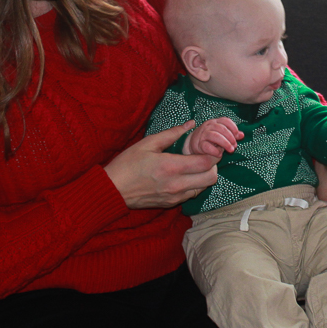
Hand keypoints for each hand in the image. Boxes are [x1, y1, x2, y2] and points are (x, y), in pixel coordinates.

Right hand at [104, 121, 219, 208]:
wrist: (112, 190)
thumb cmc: (127, 164)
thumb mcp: (148, 143)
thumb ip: (172, 133)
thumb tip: (190, 124)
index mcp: (171, 167)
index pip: (206, 163)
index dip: (214, 154)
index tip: (211, 147)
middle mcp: (176, 185)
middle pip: (211, 178)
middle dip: (213, 166)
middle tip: (205, 156)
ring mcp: (174, 196)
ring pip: (204, 187)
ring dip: (204, 176)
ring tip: (194, 165)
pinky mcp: (171, 203)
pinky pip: (192, 194)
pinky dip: (194, 185)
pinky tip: (185, 175)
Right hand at [183, 117, 242, 156]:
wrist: (195, 143)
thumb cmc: (211, 138)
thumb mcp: (222, 134)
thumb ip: (232, 134)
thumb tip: (242, 135)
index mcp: (215, 122)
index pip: (225, 120)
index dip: (233, 127)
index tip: (237, 135)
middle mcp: (208, 126)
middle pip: (222, 129)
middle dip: (230, 138)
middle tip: (235, 146)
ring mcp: (203, 134)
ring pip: (215, 136)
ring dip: (225, 143)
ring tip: (231, 150)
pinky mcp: (199, 144)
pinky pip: (207, 146)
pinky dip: (215, 151)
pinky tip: (220, 154)